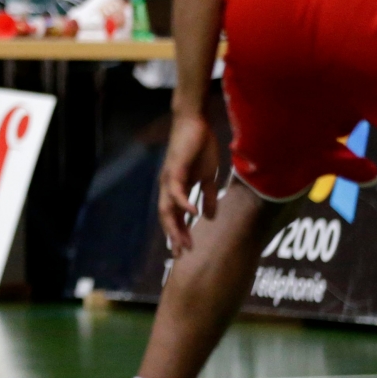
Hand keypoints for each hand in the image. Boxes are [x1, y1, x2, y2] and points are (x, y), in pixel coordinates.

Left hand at [158, 106, 224, 256]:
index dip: (179, 233)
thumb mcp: (208, 177)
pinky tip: (193, 214)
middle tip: (182, 254)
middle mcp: (168, 187)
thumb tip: (208, 218)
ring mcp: (169, 178)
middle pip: (167, 217)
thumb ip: (207, 197)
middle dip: (174, 236)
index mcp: (177, 189)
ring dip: (176, 226)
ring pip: (168, 208)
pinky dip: (183, 203)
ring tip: (185, 242)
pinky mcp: (175, 169)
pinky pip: (176, 190)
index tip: (187, 251)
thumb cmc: (200, 148)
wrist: (195, 123)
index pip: (175, 217)